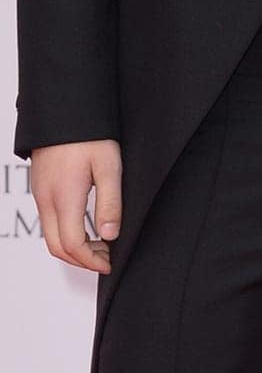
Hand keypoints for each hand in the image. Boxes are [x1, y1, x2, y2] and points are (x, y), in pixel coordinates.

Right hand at [31, 140, 122, 272]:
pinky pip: (49, 220)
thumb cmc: (90, 135)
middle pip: (57, 247)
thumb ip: (110, 203)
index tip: (110, 263)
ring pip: (50, 235)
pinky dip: (65, 232)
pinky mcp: (40, 187)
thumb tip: (110, 235)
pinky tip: (85, 225)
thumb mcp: (108, 166)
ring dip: (73, 247)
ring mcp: (40, 194)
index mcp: (64, 198)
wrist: (65, 110)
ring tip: (101, 243)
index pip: (72, 246)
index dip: (91, 260)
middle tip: (106, 258)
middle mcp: (46, 200)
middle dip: (81, 260)